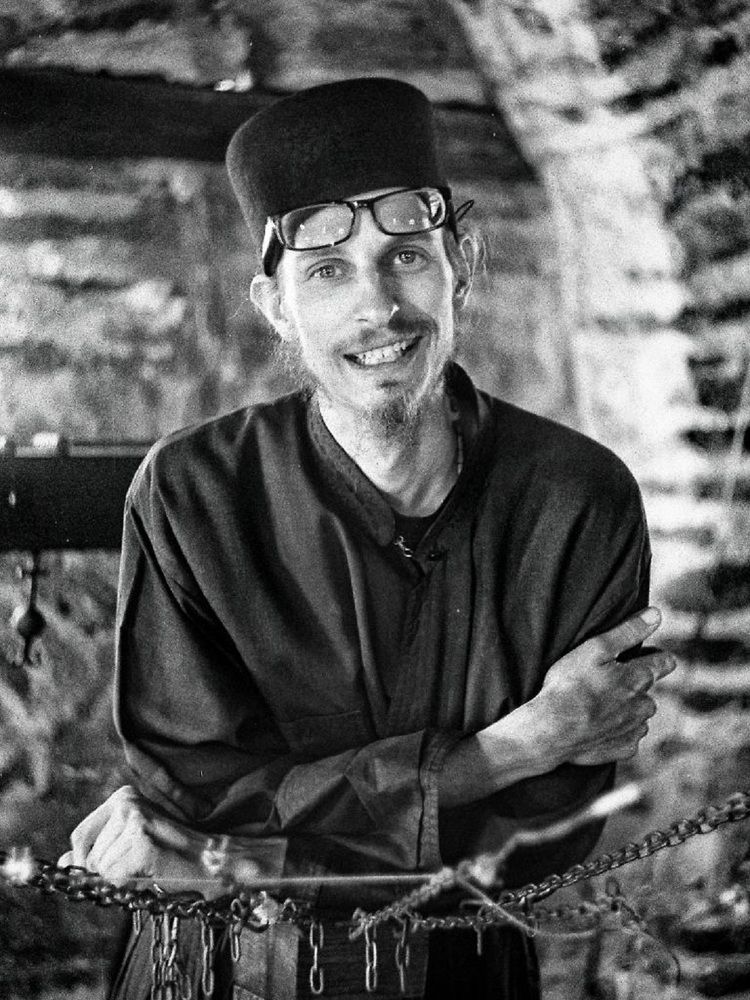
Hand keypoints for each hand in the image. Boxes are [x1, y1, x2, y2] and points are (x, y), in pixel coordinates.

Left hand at [57, 785, 205, 886]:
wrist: (211, 862)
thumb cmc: (170, 856)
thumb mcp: (128, 846)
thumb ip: (95, 851)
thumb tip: (60, 862)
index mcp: (123, 797)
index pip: (80, 836)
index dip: (86, 863)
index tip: (109, 871)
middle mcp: (126, 802)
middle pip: (88, 857)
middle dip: (107, 873)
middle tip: (141, 866)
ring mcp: (135, 820)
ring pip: (100, 870)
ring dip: (121, 880)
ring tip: (149, 867)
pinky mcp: (142, 842)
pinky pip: (114, 879)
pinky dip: (129, 886)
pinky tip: (153, 873)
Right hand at [530, 607, 675, 765]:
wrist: (552, 730)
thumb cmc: (569, 686)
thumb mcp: (595, 648)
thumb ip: (628, 631)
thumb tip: (657, 614)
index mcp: (639, 678)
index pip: (664, 662)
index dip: (657, 656)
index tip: (647, 655)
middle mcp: (644, 704)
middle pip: (648, 690)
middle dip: (634, 685)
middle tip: (606, 682)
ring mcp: (634, 729)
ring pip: (639, 714)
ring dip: (626, 709)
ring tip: (597, 705)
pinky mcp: (624, 749)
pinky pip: (628, 737)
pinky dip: (617, 731)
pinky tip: (597, 726)